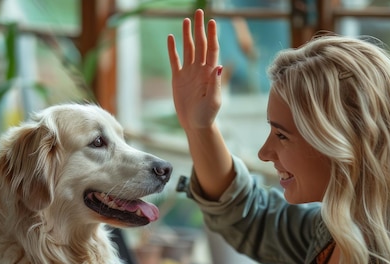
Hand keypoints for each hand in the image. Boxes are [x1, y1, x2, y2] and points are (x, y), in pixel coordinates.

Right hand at [167, 9, 222, 131]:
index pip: (211, 49)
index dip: (212, 35)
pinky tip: (171, 37)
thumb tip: (218, 66)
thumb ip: (216, 83)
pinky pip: (175, 60)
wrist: (195, 124)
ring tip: (186, 20)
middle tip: (198, 12)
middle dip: (199, 29)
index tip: (212, 21)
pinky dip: (173, 49)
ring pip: (188, 49)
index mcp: (210, 73)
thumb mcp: (214, 100)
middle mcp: (200, 69)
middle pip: (200, 44)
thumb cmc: (207, 115)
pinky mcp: (178, 78)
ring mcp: (189, 72)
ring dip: (187, 35)